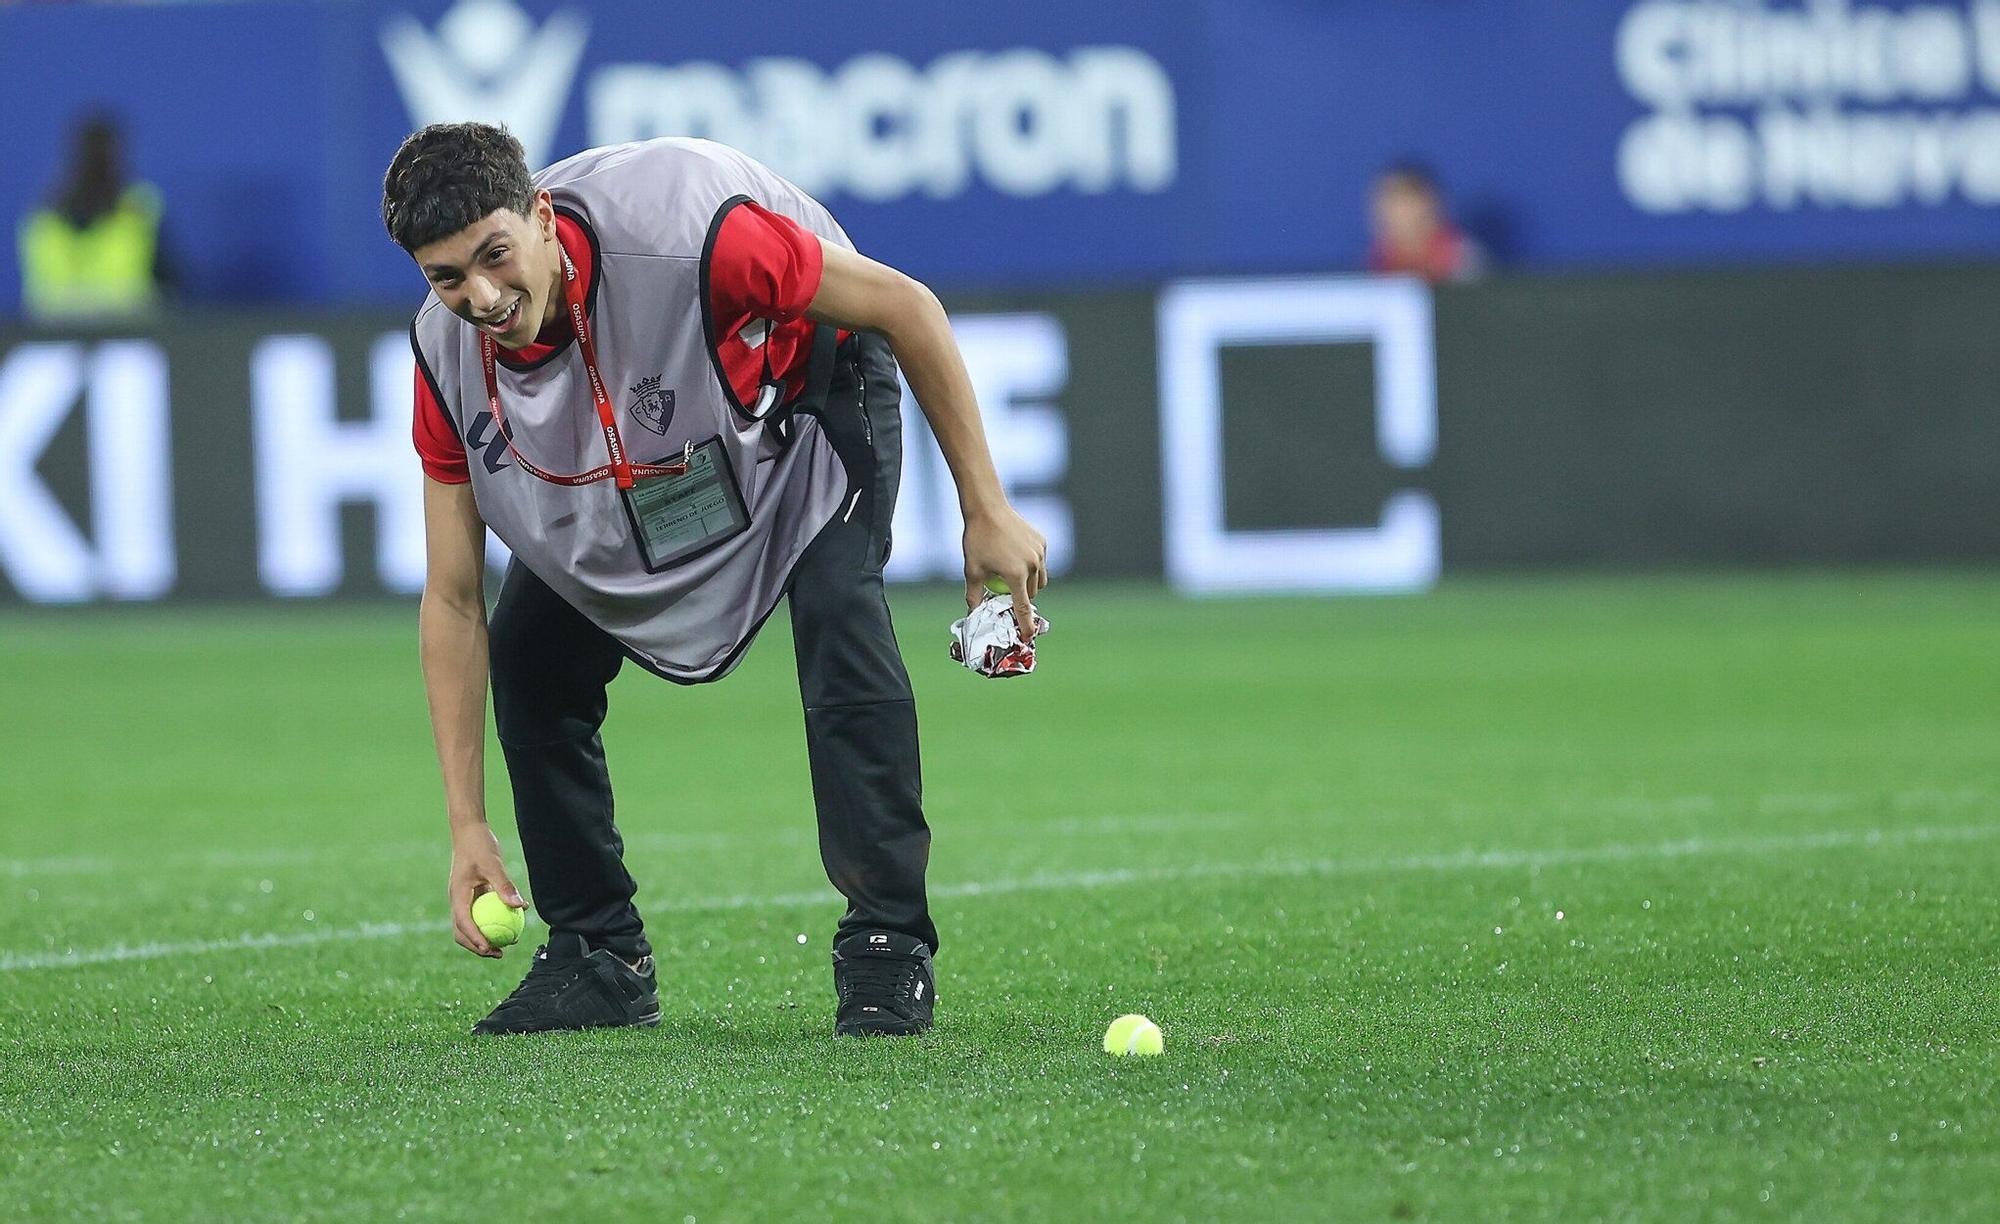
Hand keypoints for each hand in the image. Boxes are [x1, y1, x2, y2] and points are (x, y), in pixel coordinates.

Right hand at [448, 823, 526, 957]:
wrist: (470, 832)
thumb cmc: (479, 846)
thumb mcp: (493, 864)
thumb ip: (504, 885)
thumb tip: (519, 906)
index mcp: (457, 895)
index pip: (463, 923)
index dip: (475, 939)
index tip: (489, 949)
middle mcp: (457, 900)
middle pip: (462, 932)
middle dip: (478, 947)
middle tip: (499, 953)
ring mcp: (464, 899)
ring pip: (471, 926)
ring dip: (485, 938)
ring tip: (505, 945)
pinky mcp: (473, 896)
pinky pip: (482, 914)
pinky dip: (494, 921)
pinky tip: (514, 922)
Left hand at [963, 504, 1047, 638]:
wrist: (987, 508)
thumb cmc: (977, 539)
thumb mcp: (972, 570)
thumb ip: (974, 596)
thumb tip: (972, 615)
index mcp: (1016, 575)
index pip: (1024, 607)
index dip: (1026, 625)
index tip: (1027, 636)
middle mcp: (1033, 565)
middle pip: (1032, 593)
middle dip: (1022, 597)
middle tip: (1006, 590)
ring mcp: (1040, 552)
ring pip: (1040, 579)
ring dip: (1030, 583)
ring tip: (1012, 574)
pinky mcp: (1042, 542)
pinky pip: (1040, 561)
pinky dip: (1032, 564)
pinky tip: (1015, 554)